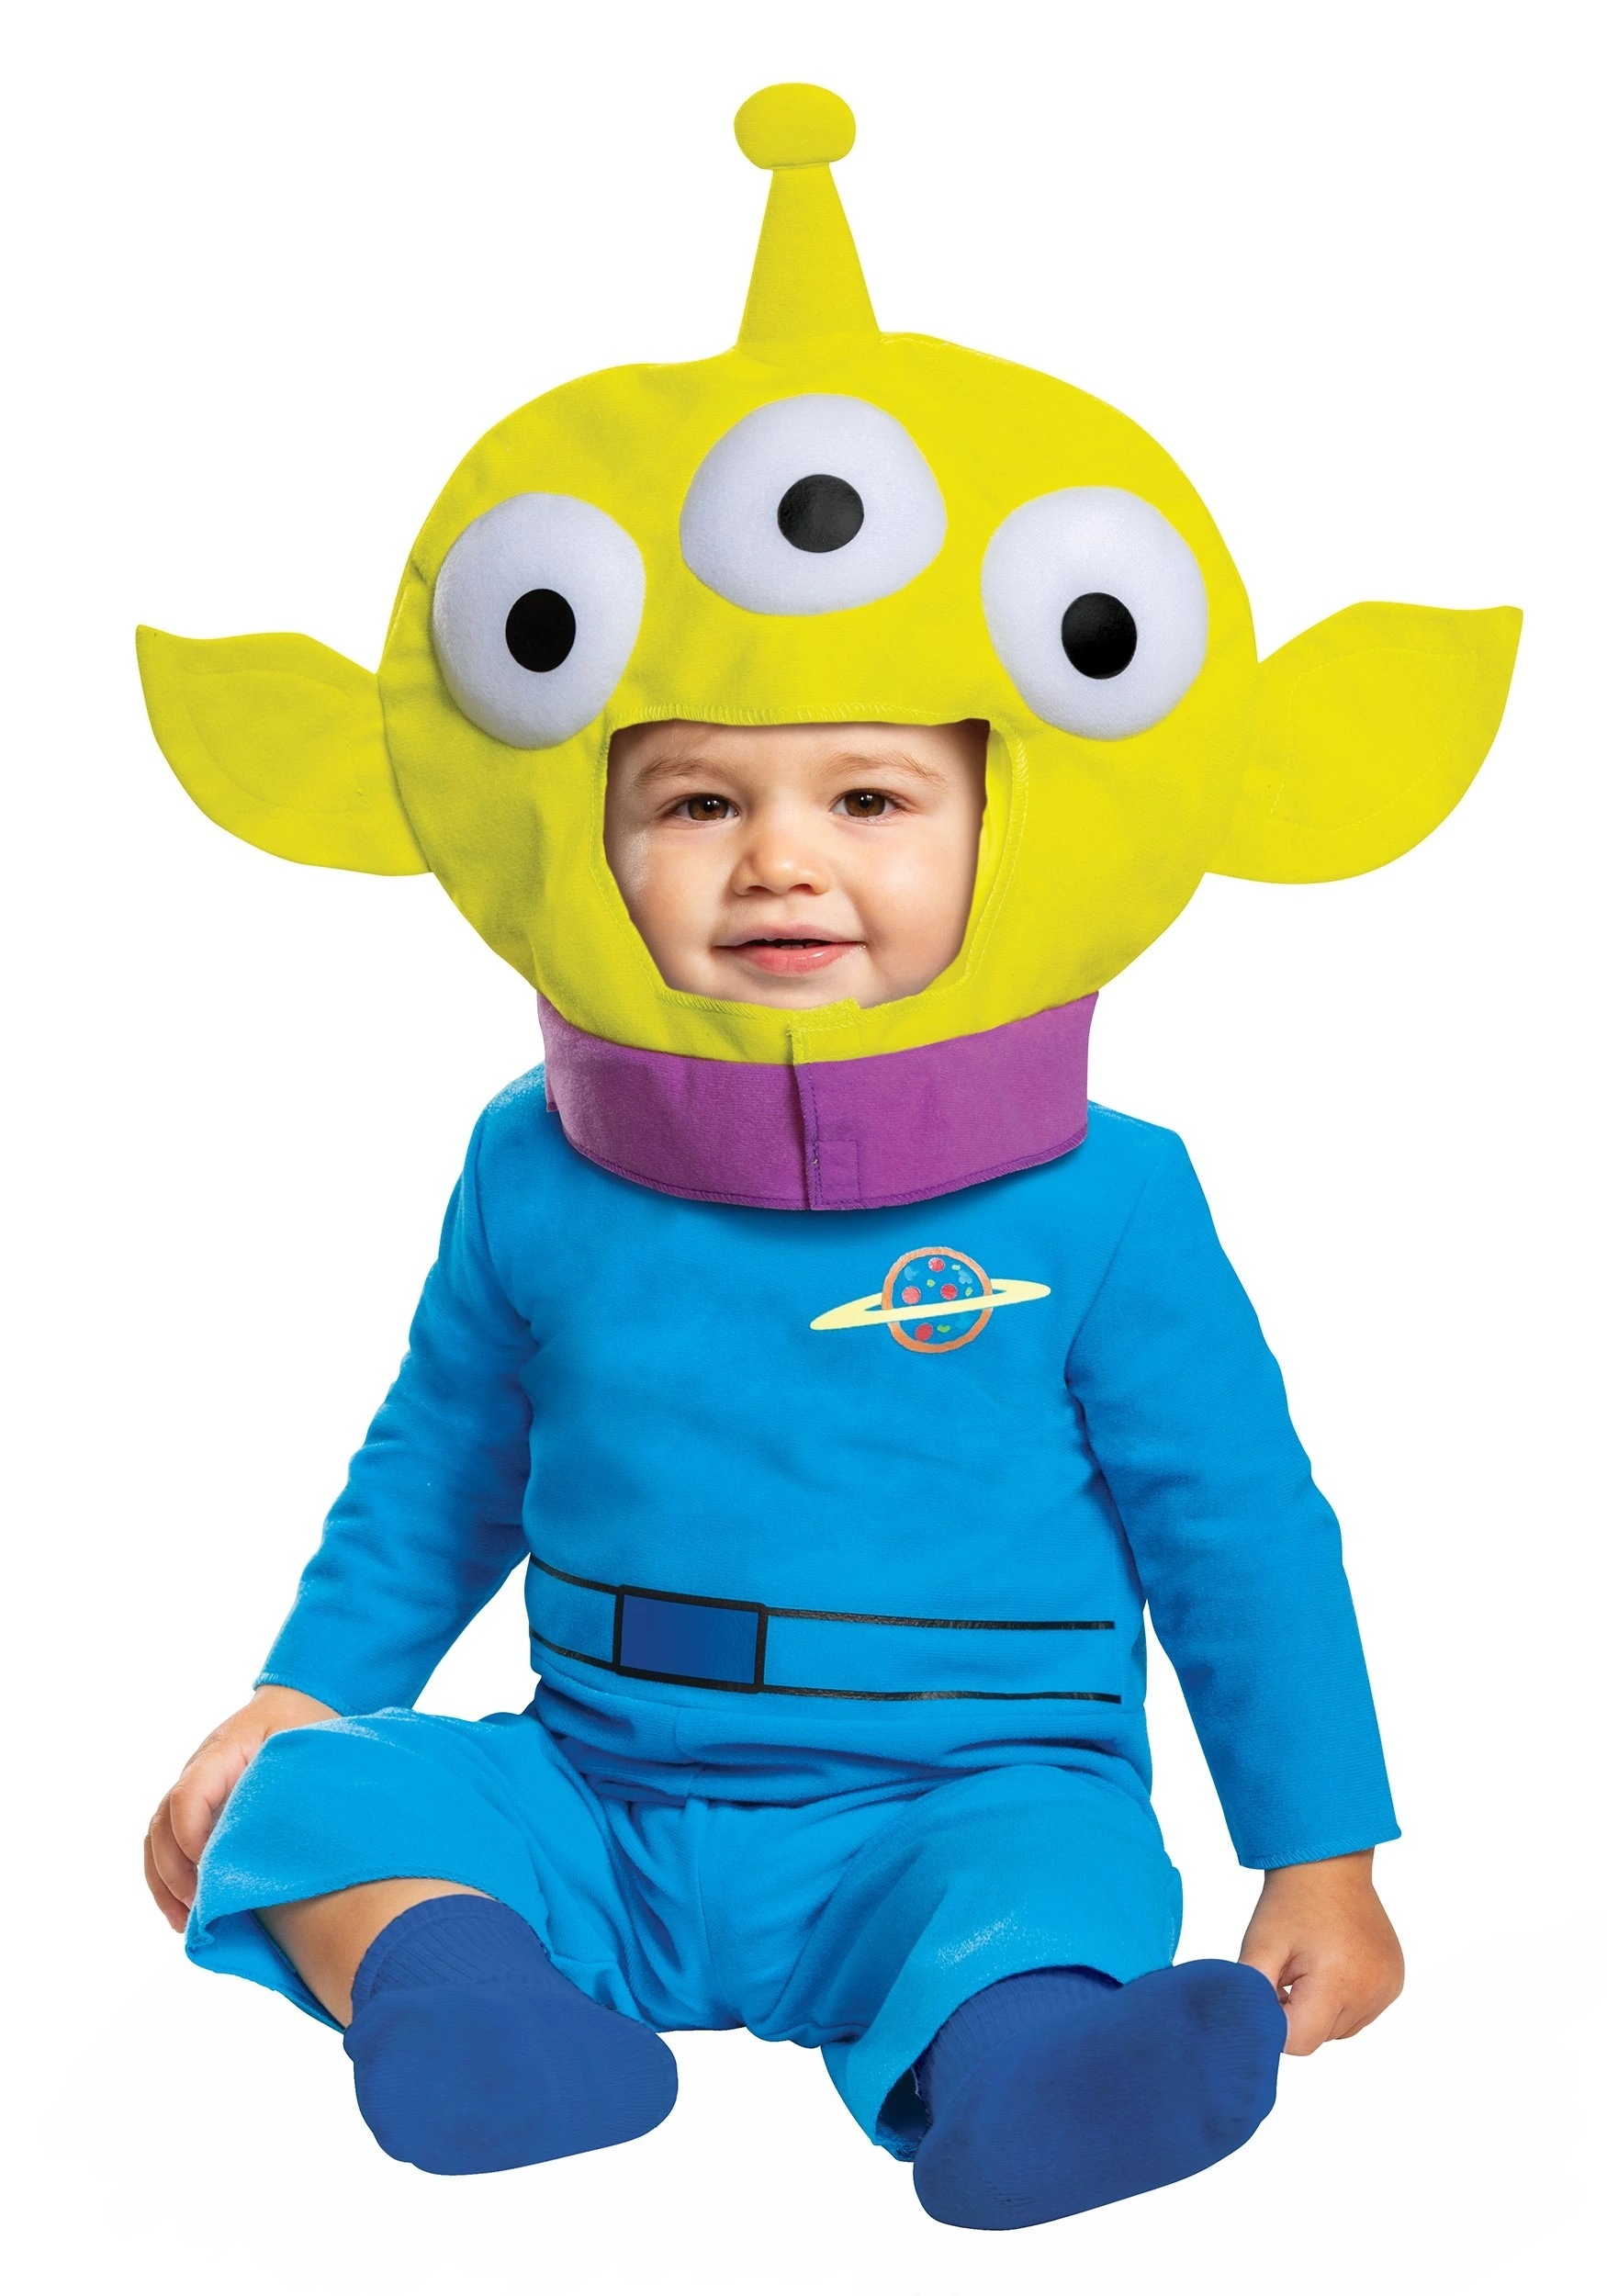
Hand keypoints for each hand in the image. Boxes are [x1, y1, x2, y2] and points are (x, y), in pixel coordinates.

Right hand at [144, 1685, 335, 1931]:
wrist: (293, 1704)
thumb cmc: (302, 1724)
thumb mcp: (305, 1742)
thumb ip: (291, 1779)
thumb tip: (289, 1834)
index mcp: (223, 1749)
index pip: (188, 1795)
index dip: (191, 1836)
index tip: (208, 1870)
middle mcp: (197, 1771)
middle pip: (163, 1824)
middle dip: (175, 1872)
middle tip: (202, 1908)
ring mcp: (191, 1790)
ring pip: (156, 1841)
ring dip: (165, 1885)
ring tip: (186, 1923)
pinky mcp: (195, 1811)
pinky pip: (165, 1847)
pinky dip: (167, 1882)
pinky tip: (182, 1915)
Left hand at [1238, 1848, 1403, 2055]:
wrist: (1328, 1864)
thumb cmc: (1291, 1903)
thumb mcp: (1260, 1945)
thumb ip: (1251, 1993)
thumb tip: (1249, 2030)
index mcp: (1337, 1981)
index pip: (1300, 2041)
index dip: (1277, 2023)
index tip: (1270, 1991)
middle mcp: (1370, 1990)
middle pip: (1321, 2036)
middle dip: (1298, 2013)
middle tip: (1288, 1971)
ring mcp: (1388, 1987)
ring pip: (1341, 2029)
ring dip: (1322, 2010)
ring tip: (1311, 1966)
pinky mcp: (1395, 1982)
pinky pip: (1361, 2013)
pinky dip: (1343, 2001)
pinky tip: (1333, 1967)